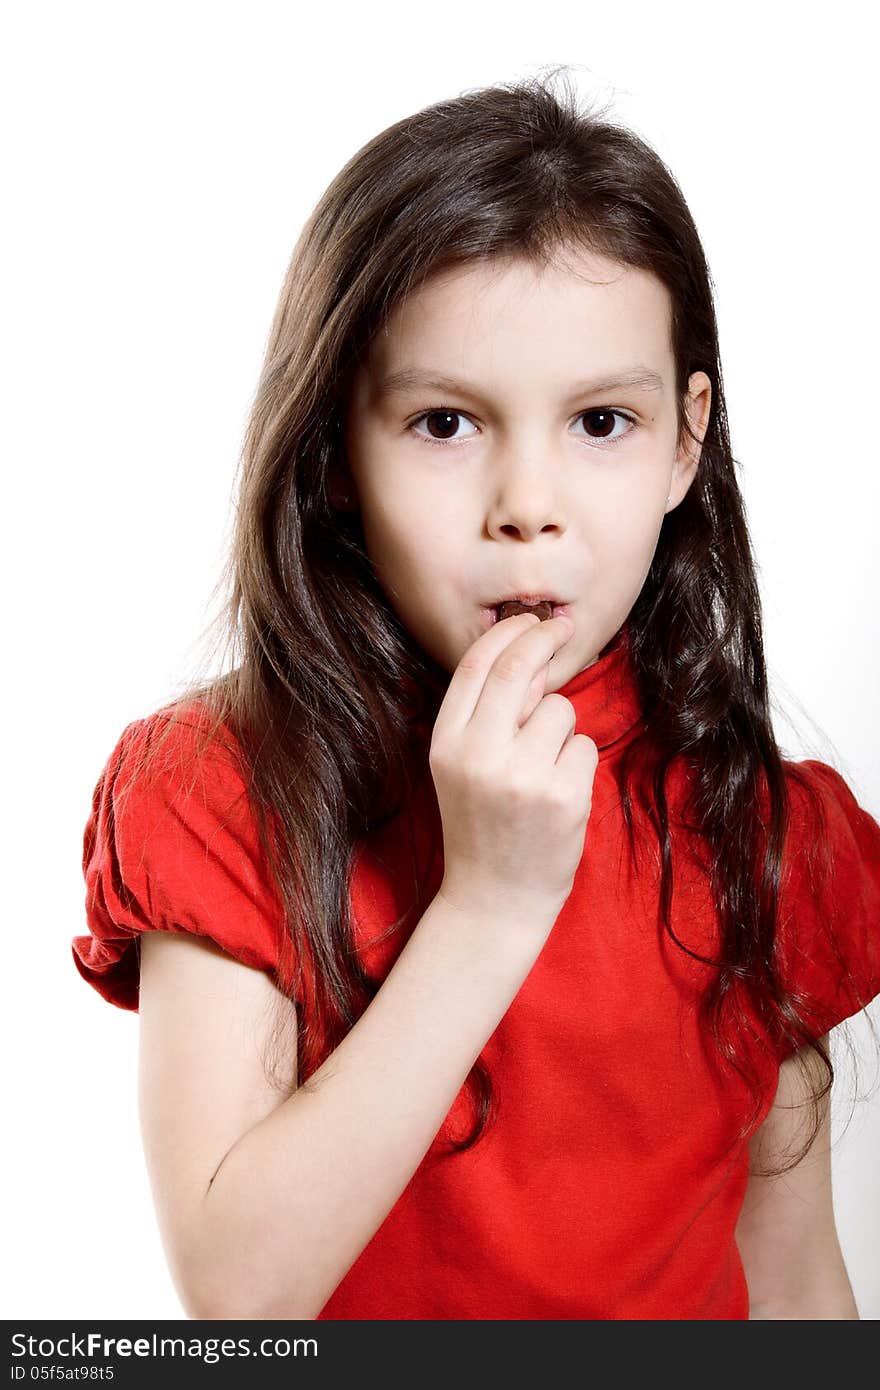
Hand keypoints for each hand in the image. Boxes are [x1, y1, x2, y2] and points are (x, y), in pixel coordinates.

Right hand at [429, 611, 598, 935]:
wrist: (494, 898)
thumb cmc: (481, 824)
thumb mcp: (461, 766)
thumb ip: (486, 715)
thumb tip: (529, 655)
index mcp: (446, 744)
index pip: (476, 665)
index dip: (508, 632)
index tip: (530, 619)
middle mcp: (479, 756)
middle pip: (518, 669)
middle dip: (545, 637)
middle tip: (563, 626)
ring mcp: (522, 777)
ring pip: (560, 709)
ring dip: (561, 727)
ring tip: (542, 769)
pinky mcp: (562, 796)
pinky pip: (584, 746)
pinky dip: (578, 762)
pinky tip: (558, 794)